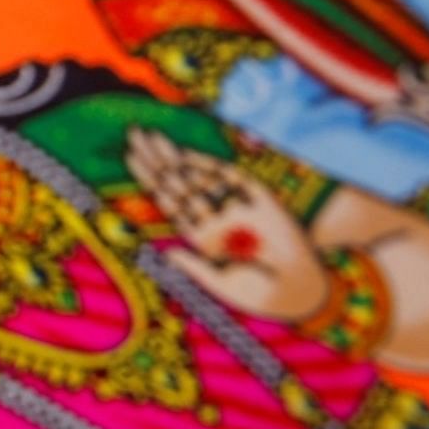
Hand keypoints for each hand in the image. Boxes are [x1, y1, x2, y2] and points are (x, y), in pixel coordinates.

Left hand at [128, 128, 332, 320]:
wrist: (299, 290)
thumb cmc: (259, 294)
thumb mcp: (220, 283)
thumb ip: (194, 267)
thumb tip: (166, 253)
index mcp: (202, 237)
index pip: (169, 203)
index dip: (150, 181)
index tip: (129, 157)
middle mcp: (215, 219)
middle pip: (178, 184)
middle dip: (156, 160)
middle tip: (133, 134)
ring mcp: (235, 208)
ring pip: (199, 177)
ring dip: (175, 157)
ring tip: (149, 135)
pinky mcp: (259, 200)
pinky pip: (231, 178)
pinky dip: (209, 167)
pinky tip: (185, 155)